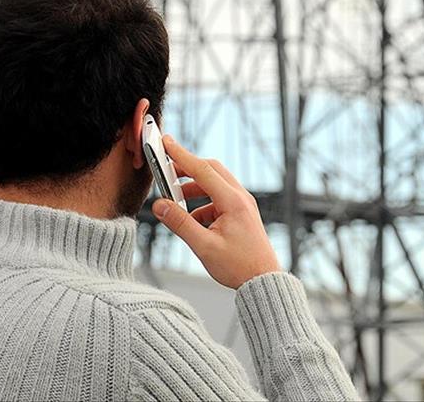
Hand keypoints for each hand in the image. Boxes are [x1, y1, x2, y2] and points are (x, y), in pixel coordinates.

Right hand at [151, 135, 281, 288]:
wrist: (264, 280)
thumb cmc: (238, 266)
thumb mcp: (204, 246)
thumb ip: (180, 224)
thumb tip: (159, 206)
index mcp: (233, 201)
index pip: (202, 169)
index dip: (181, 155)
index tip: (166, 141)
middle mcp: (240, 197)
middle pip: (211, 170)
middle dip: (187, 169)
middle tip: (166, 171)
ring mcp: (243, 204)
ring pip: (215, 185)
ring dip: (194, 190)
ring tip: (175, 203)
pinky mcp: (242, 213)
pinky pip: (219, 199)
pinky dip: (203, 204)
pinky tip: (193, 222)